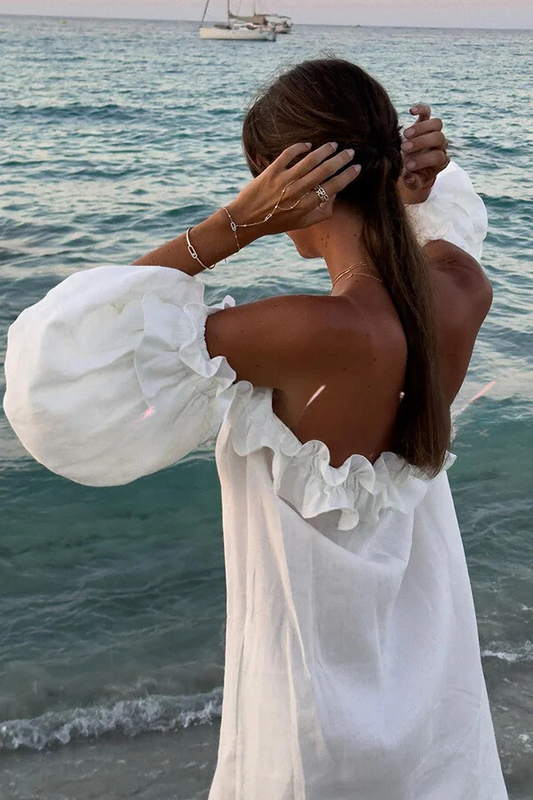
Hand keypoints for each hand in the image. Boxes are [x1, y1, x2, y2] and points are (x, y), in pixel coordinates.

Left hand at [226, 141, 360, 236]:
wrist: (246, 220)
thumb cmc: (276, 222)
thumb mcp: (301, 224)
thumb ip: (321, 213)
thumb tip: (335, 197)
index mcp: (306, 206)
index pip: (333, 187)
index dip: (347, 176)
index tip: (356, 168)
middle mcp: (297, 192)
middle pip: (325, 171)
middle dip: (341, 160)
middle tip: (350, 152)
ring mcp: (284, 180)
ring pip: (310, 160)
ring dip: (325, 150)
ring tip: (334, 145)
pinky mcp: (271, 171)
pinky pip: (288, 154)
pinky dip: (300, 147)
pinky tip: (308, 145)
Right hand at [400, 104, 448, 201]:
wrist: (411, 165)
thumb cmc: (412, 175)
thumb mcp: (413, 182)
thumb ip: (413, 182)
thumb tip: (410, 179)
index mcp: (440, 161)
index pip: (438, 157)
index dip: (424, 160)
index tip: (408, 166)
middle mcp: (441, 145)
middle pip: (439, 138)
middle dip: (422, 143)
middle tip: (404, 149)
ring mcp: (434, 132)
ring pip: (436, 124)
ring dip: (421, 128)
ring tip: (405, 135)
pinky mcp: (425, 123)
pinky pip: (427, 112)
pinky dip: (421, 109)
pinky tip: (411, 111)